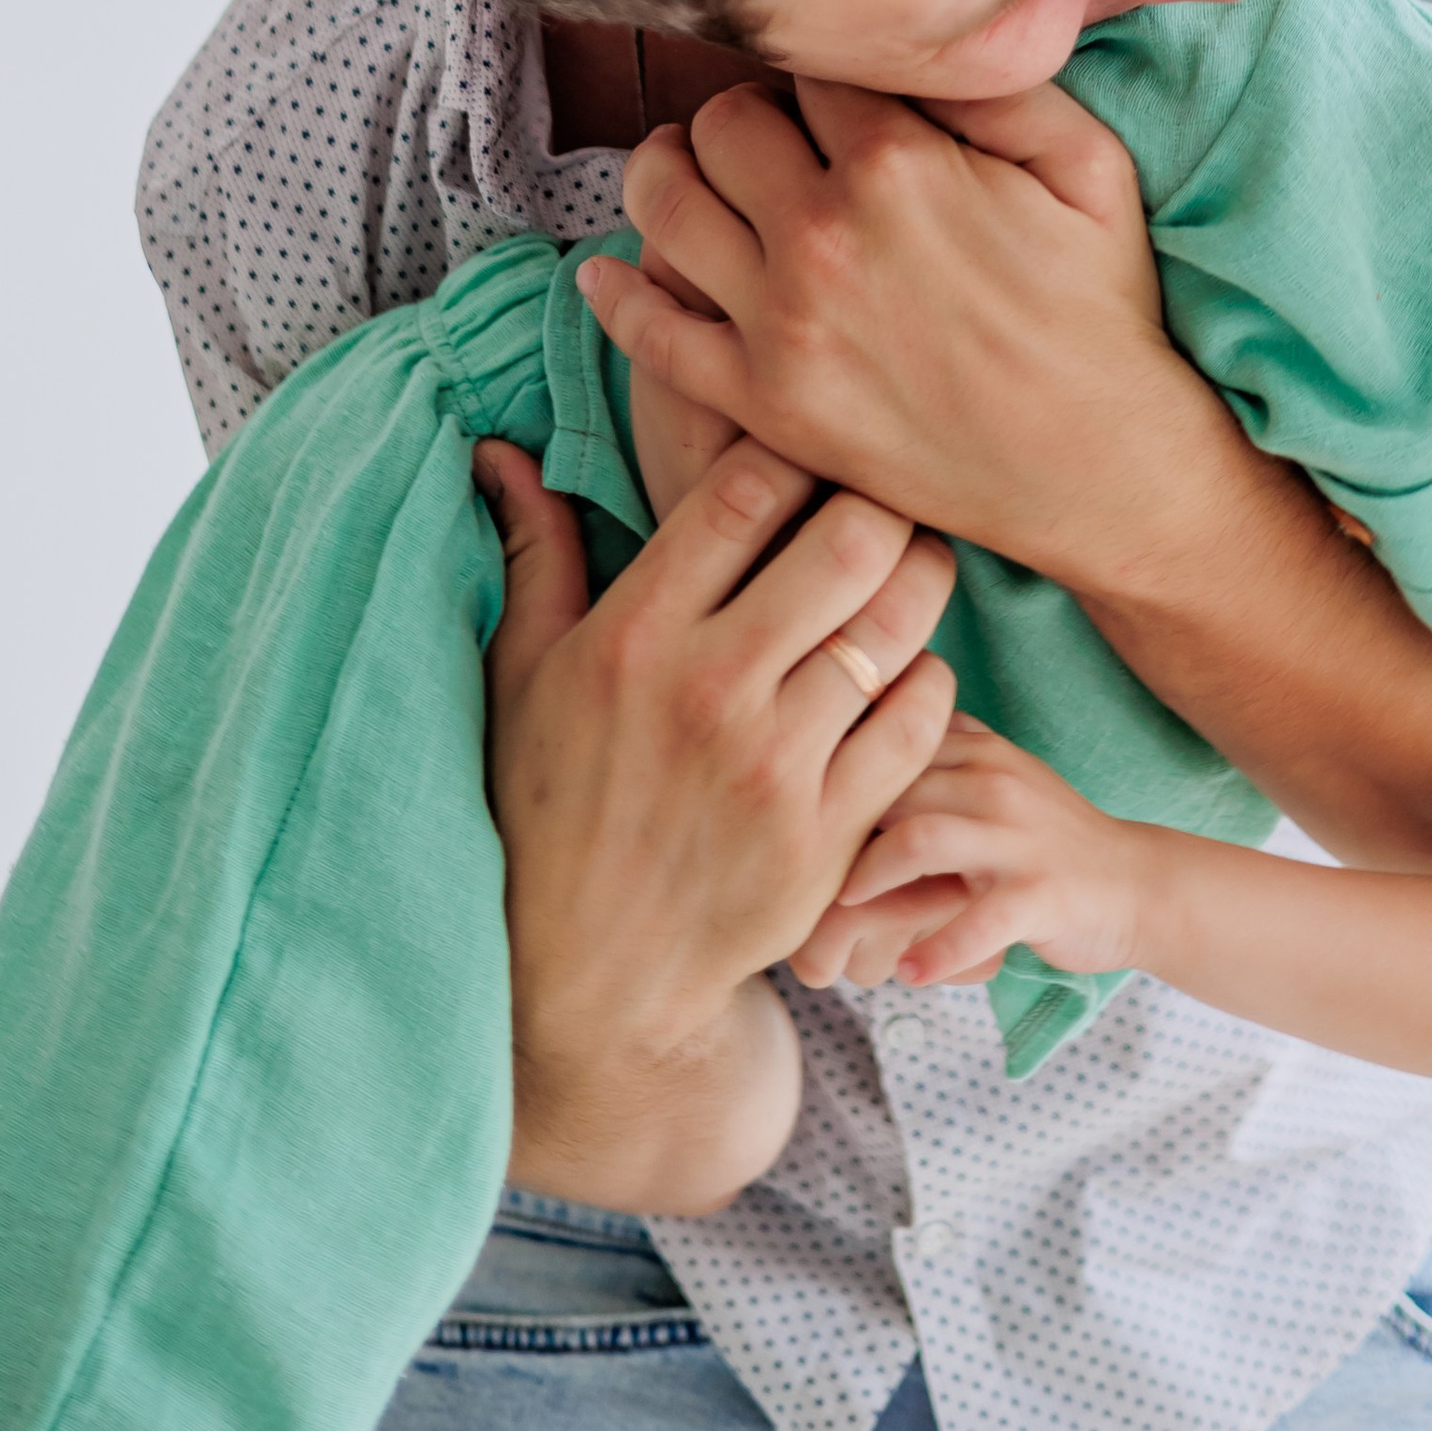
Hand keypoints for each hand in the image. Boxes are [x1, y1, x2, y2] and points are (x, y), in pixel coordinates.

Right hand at [476, 432, 955, 1212]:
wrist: (589, 980)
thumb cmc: (549, 808)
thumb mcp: (521, 677)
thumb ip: (534, 554)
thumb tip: (501, 451)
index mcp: (633, 636)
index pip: (748, 489)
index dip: (795, 450)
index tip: (811, 452)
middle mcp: (709, 692)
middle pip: (851, 539)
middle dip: (881, 503)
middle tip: (884, 504)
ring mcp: (775, 767)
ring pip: (899, 624)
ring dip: (922, 580)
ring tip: (913, 569)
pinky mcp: (827, 834)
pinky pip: (921, 720)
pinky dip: (930, 680)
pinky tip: (907, 671)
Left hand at [580, 80, 1431, 875]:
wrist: (1098, 466)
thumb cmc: (1100, 310)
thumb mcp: (1090, 164)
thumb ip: (998, 83)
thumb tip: (922, 34)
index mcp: (897, 160)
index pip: (802, 68)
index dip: (814, 74)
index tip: (830, 100)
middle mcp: (821, 232)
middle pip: (720, 123)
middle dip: (744, 118)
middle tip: (770, 140)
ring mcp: (782, 321)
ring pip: (661, 203)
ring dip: (665, 174)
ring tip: (691, 175)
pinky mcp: (762, 401)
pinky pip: (648, 330)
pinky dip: (619, 291)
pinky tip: (618, 270)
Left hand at [798, 718, 1157, 990]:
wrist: (1136, 884)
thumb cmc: (1045, 840)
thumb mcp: (990, 781)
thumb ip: (929, 762)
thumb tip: (841, 751)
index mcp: (971, 749)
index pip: (877, 743)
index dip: (820, 780)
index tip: (778, 822)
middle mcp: (991, 780)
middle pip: (884, 786)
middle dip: (829, 837)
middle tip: (786, 884)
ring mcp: (1018, 836)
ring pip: (920, 840)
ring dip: (867, 883)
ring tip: (838, 919)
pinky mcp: (1042, 892)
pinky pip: (976, 921)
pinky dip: (934, 953)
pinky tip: (907, 975)